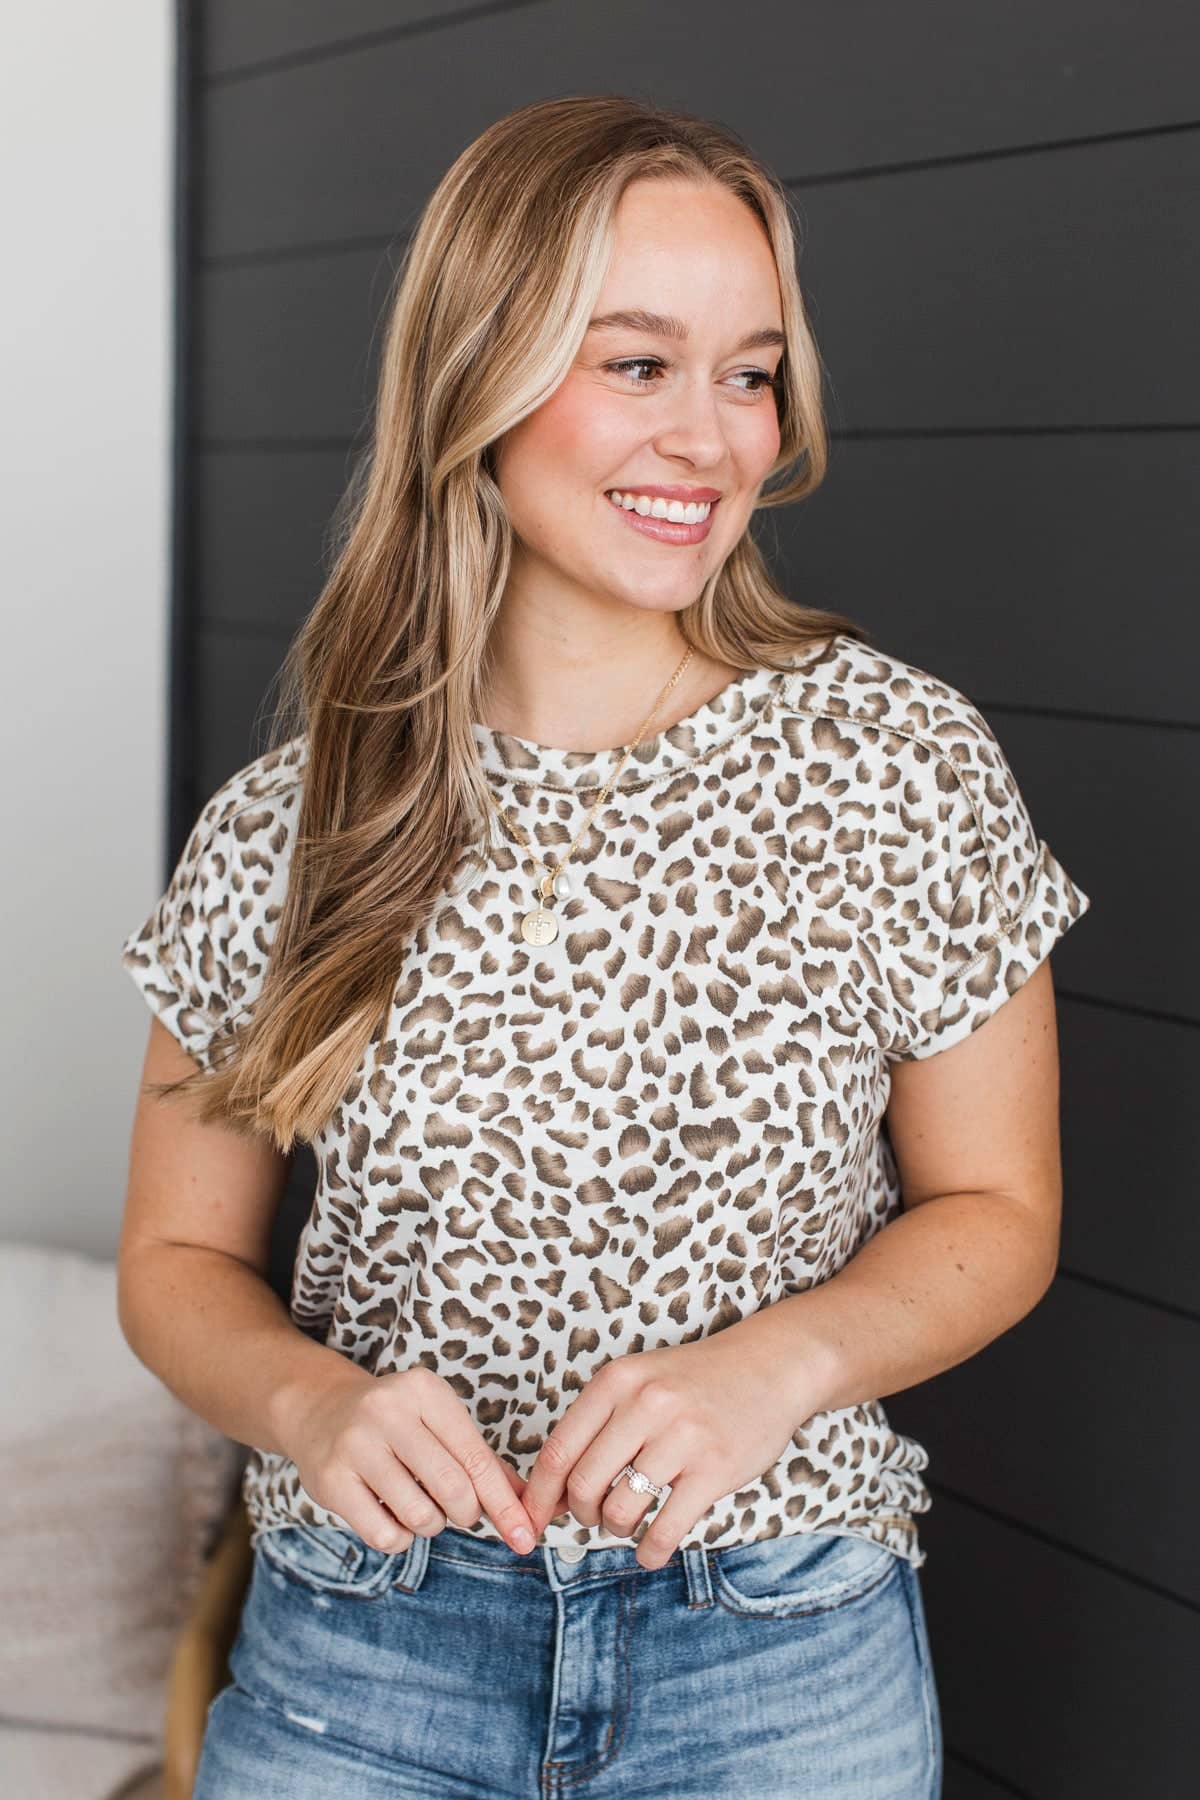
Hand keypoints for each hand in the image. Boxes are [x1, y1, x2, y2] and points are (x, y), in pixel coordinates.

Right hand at [279, 1362, 538, 1554]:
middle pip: (453, 1488)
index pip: (476, 1457)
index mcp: (424, 1391)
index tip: (526, 1537)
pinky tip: (392, 1515)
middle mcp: (388, 1411)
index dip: (505, 1503)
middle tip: (459, 1510)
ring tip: (419, 1504)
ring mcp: (356, 1445)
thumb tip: (528, 1506)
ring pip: (420, 1515)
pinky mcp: (331, 1481)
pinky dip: (400, 1538)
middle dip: (466, 1513)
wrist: (319, 1410)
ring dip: (431, 1524)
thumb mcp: (439, 1422)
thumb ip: (482, 1461)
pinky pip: (385, 1535)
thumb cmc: (395, 1422)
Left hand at [518, 1325, 802, 1569]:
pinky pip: (665, 1529)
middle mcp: (644, 1405)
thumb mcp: (638, 1382)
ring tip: (627, 1524)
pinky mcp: (714, 1469)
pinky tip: (651, 1552)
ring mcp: (681, 1437)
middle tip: (595, 1517)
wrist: (768, 1367)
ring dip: (616, 1530)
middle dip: (581, 1514)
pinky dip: (650, 1552)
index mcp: (617, 1381)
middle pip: (583, 1485)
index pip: (558, 1452)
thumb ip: (596, 1427)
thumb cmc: (693, 1383)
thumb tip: (550, 1492)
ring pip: (620, 1510)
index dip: (539, 1497)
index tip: (532, 1521)